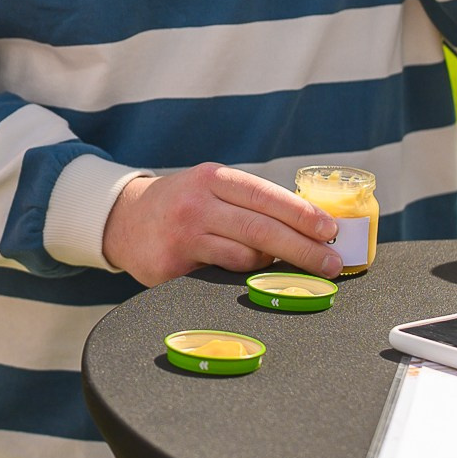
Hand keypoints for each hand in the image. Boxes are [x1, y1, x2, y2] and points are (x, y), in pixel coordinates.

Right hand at [99, 164, 343, 285]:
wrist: (124, 219)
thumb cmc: (184, 204)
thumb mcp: (211, 187)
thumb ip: (250, 202)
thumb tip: (311, 225)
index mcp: (213, 178)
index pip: (266, 195)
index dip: (302, 214)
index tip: (330, 230)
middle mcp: (197, 204)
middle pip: (260, 230)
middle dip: (303, 249)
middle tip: (332, 264)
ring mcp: (183, 236)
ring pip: (244, 258)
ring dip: (273, 267)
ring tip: (290, 271)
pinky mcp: (171, 266)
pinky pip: (220, 277)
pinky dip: (242, 279)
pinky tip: (252, 279)